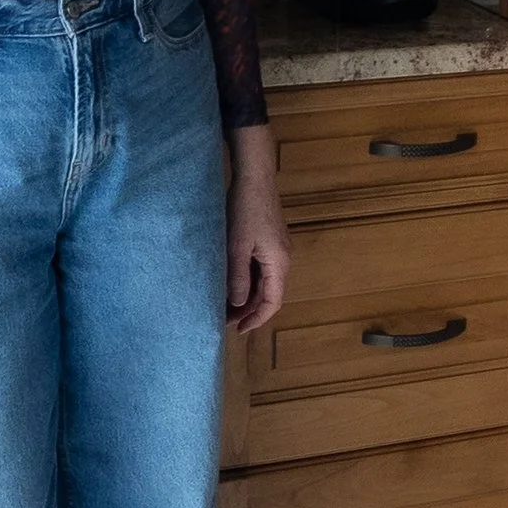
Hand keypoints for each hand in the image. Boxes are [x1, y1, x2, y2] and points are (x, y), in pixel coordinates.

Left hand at [225, 123, 291, 333]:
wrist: (254, 176)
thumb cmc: (245, 209)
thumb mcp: (237, 246)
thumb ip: (238, 276)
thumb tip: (237, 304)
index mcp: (279, 263)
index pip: (272, 302)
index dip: (256, 319)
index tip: (238, 330)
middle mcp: (283, 259)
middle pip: (269, 294)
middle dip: (249, 310)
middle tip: (225, 319)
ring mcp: (277, 249)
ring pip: (265, 281)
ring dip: (247, 295)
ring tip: (225, 305)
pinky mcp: (270, 240)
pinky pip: (261, 268)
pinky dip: (248, 280)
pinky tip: (232, 282)